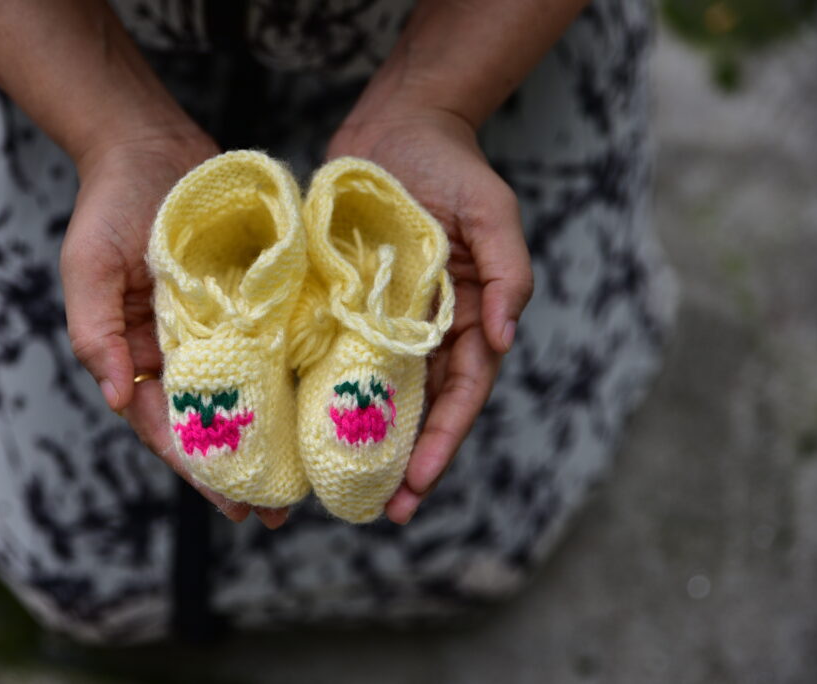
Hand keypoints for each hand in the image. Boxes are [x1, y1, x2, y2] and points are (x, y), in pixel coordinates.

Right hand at [60, 131, 288, 528]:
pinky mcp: (253, 300)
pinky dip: (291, 381)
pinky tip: (317, 410)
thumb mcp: (88, 266)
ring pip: (249, 396)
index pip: (169, 424)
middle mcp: (185, 349)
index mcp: (142, 353)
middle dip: (241, 470)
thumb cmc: (111, 205)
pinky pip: (273, 347)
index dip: (198, 466)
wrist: (150, 144)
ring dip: (273, 439)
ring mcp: (222, 327)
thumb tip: (118, 400)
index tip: (232, 504)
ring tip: (304, 482)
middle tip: (276, 514)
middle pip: (214, 423)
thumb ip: (96, 332)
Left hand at [327, 108, 533, 523]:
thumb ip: (508, 271)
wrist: (399, 128)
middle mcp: (427, 329)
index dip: (443, 440)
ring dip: (368, 444)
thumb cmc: (452, 168)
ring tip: (346, 490)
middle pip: (422, 409)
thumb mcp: (493, 212)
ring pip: (380, 395)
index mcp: (468, 317)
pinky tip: (308, 428)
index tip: (419, 483)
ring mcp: (386, 320)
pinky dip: (330, 395)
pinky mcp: (348, 303)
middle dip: (408, 462)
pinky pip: (340, 355)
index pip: (461, 393)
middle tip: (385, 512)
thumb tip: (504, 336)